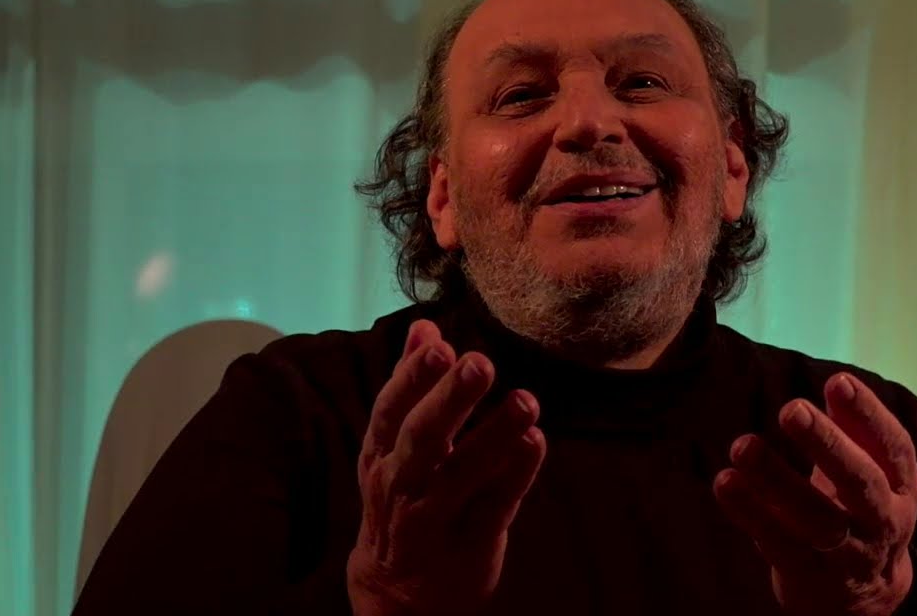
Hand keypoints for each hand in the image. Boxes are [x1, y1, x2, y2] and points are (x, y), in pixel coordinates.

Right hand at [347, 320, 546, 615]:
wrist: (397, 592)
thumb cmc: (403, 496)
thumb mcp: (394, 444)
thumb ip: (412, 385)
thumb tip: (425, 327)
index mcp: (381, 454)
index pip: (391, 411)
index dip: (412, 378)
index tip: (439, 344)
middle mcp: (401, 486)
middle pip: (421, 441)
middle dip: (449, 401)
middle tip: (480, 363)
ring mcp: (432, 521)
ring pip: (460, 477)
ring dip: (492, 437)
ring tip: (526, 401)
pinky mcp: (468, 547)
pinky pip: (494, 509)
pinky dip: (514, 475)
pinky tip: (535, 442)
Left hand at [713, 372, 916, 615]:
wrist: (865, 596)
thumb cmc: (860, 510)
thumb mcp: (872, 470)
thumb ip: (855, 429)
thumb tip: (838, 384)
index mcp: (902, 485)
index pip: (893, 447)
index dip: (869, 414)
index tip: (837, 383)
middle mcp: (883, 521)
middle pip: (860, 483)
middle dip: (826, 444)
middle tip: (791, 409)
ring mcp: (848, 554)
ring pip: (816, 519)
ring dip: (777, 481)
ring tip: (742, 446)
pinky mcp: (810, 577)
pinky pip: (779, 545)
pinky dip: (752, 514)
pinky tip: (726, 483)